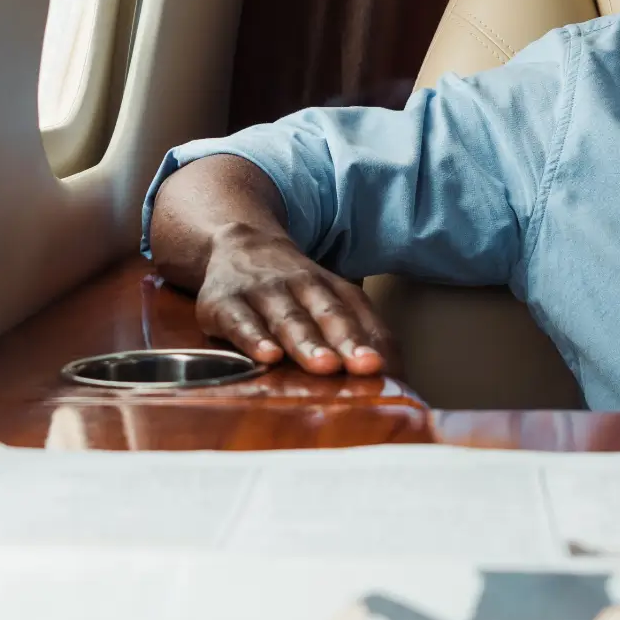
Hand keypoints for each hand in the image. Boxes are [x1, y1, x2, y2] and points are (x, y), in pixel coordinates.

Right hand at [195, 227, 396, 376]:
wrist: (238, 243)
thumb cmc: (293, 287)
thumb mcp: (328, 298)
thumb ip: (361, 331)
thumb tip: (396, 376)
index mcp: (330, 288)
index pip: (355, 312)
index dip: (369, 339)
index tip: (383, 367)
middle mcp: (299, 286)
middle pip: (326, 314)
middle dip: (346, 341)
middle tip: (364, 366)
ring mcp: (261, 294)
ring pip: (288, 318)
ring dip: (307, 342)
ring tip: (324, 365)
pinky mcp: (223, 304)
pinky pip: (240, 322)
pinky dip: (253, 338)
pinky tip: (267, 355)